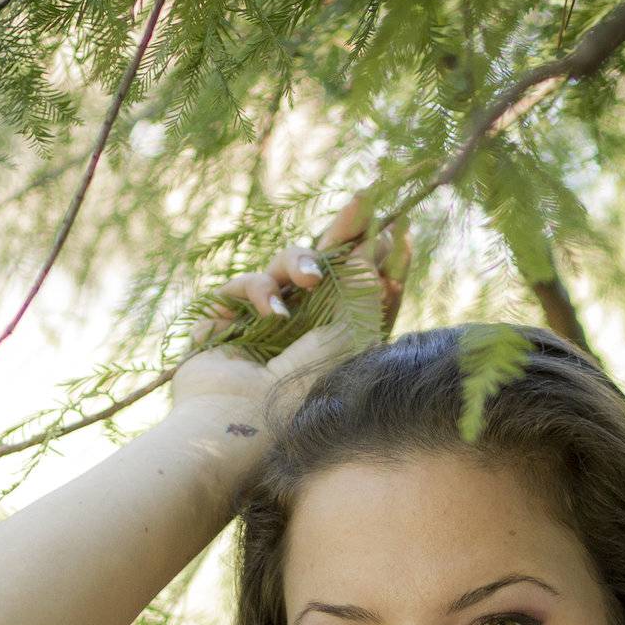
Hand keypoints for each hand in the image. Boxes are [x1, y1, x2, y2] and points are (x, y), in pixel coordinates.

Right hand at [170, 187, 411, 420]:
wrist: (242, 425)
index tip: (399, 232)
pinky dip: (262, 292)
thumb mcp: (346, 342)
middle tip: (366, 199)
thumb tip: (378, 249)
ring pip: (286, 264)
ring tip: (311, 277)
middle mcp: (301, 325)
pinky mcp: (226, 317)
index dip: (376, 258)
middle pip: (326, 262)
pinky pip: (246, 283)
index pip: (359, 286)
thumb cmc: (298, 396)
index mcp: (333, 337)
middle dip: (346, 229)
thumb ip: (363, 293)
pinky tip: (276, 315)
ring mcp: (262, 319)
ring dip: (301, 261)